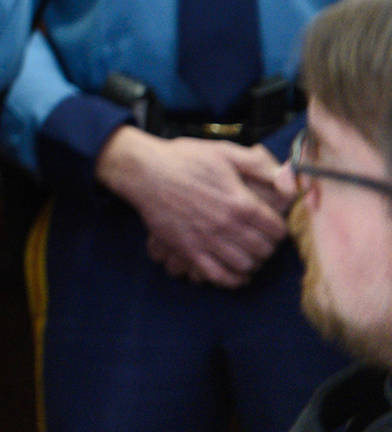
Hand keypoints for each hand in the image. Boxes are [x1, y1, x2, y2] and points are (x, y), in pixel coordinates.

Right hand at [96, 126, 288, 286]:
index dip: (278, 228)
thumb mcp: (224, 152)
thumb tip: (288, 180)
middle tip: (259, 238)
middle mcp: (228, 226)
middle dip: (266, 245)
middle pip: (264, 250)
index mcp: (241, 203)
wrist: (144, 172)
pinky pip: (219, 276)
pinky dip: (233, 279)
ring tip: (247, 252)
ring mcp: (207, 241)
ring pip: (245, 265)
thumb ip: (260, 165)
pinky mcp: (189, 251)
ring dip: (251, 261)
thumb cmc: (185, 159)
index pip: (278, 230)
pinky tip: (236, 272)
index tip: (271, 224)